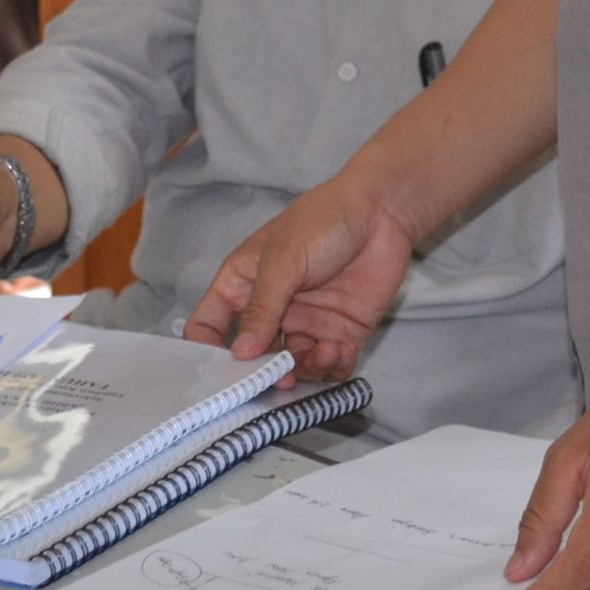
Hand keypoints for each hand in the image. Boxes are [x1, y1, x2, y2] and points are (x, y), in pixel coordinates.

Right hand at [186, 173, 418, 380]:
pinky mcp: (341, 332)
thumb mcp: (283, 260)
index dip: (206, 352)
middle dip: (261, 374)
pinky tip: (340, 350)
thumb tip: (241, 353)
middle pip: (253, 357)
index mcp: (244, 285)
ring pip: (293, 367)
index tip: (217, 374)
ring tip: (320, 353)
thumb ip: (262, 307)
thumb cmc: (324, 220)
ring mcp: (307, 322)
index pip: (210, 325)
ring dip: (303, 371)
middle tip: (274, 379)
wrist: (382, 211)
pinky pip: (330, 365)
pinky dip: (333, 368)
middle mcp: (272, 310)